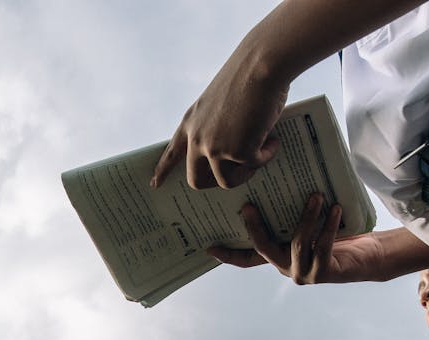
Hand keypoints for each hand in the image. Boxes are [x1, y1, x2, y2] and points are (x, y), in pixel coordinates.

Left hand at [152, 44, 288, 189]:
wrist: (262, 65)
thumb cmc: (247, 77)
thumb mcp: (220, 103)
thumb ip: (217, 128)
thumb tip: (235, 156)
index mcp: (190, 123)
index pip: (172, 153)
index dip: (163, 171)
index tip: (155, 185)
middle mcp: (198, 139)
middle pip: (197, 180)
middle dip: (215, 183)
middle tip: (235, 177)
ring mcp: (216, 148)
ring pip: (227, 181)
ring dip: (245, 173)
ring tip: (259, 154)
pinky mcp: (239, 152)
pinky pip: (254, 166)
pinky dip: (266, 155)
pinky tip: (273, 140)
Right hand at [208, 199, 392, 283]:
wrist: (369, 256)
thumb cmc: (338, 234)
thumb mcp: (310, 223)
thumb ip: (292, 215)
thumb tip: (280, 181)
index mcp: (279, 257)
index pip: (248, 258)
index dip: (228, 254)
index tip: (209, 246)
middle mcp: (286, 268)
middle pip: (262, 249)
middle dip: (255, 227)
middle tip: (248, 206)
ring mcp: (303, 273)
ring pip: (297, 243)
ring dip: (306, 218)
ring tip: (316, 196)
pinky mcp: (322, 274)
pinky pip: (322, 245)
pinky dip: (329, 226)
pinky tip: (334, 209)